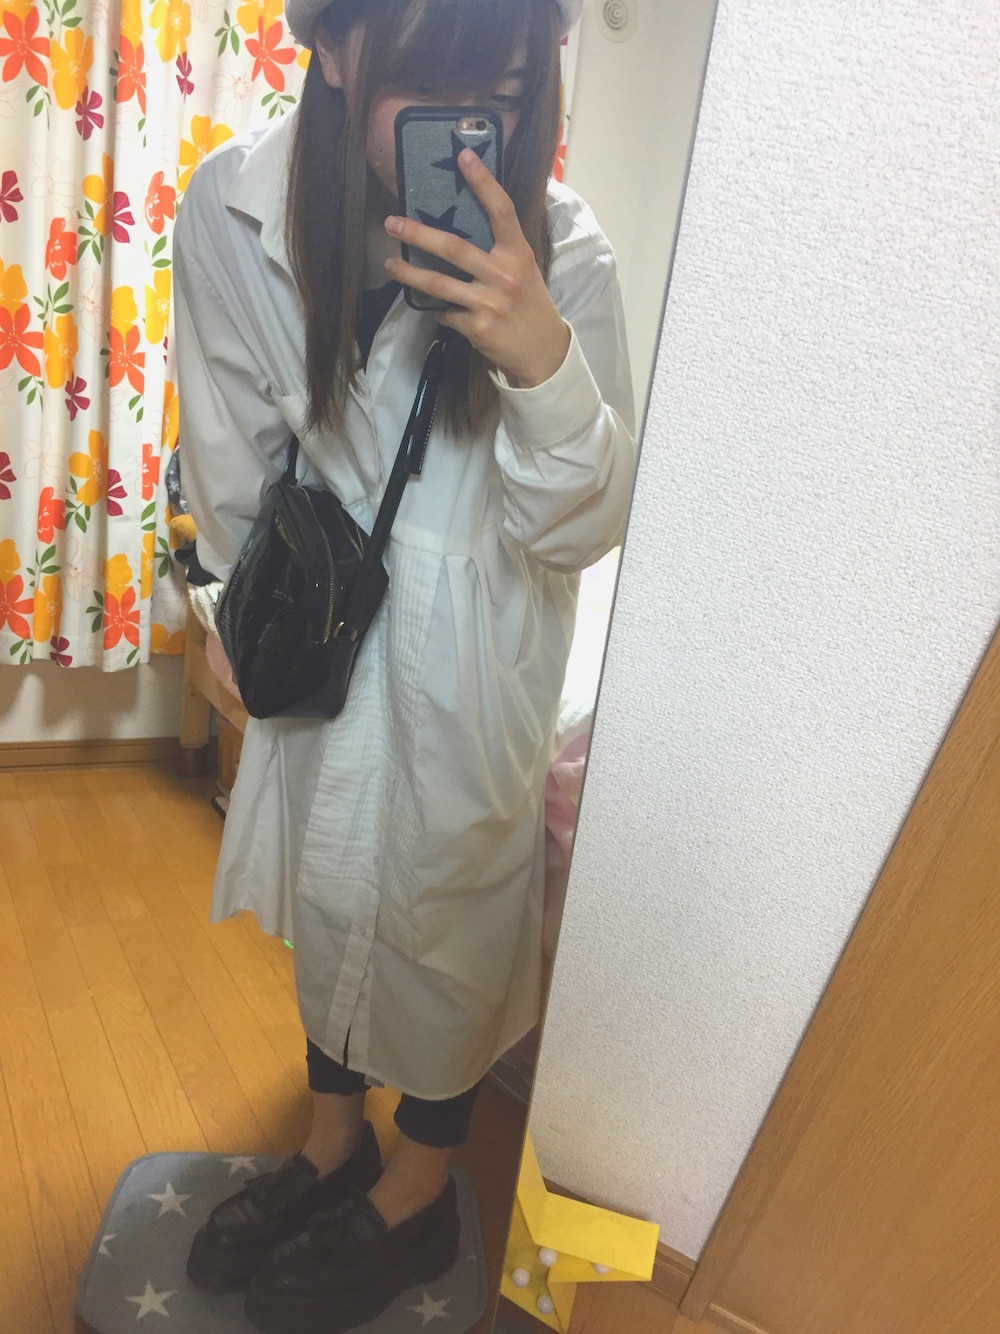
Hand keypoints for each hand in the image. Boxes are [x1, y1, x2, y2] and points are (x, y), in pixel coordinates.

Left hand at [384, 149, 570, 388]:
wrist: (543, 351)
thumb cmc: (531, 305)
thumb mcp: (524, 270)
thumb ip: (501, 250)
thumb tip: (465, 227)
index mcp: (518, 254)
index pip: (500, 210)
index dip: (483, 182)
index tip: (463, 156)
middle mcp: (504, 275)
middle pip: (454, 248)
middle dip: (418, 234)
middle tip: (392, 222)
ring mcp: (489, 302)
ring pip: (439, 284)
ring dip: (410, 274)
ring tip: (390, 263)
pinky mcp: (477, 326)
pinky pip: (446, 313)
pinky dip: (438, 310)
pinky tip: (435, 308)